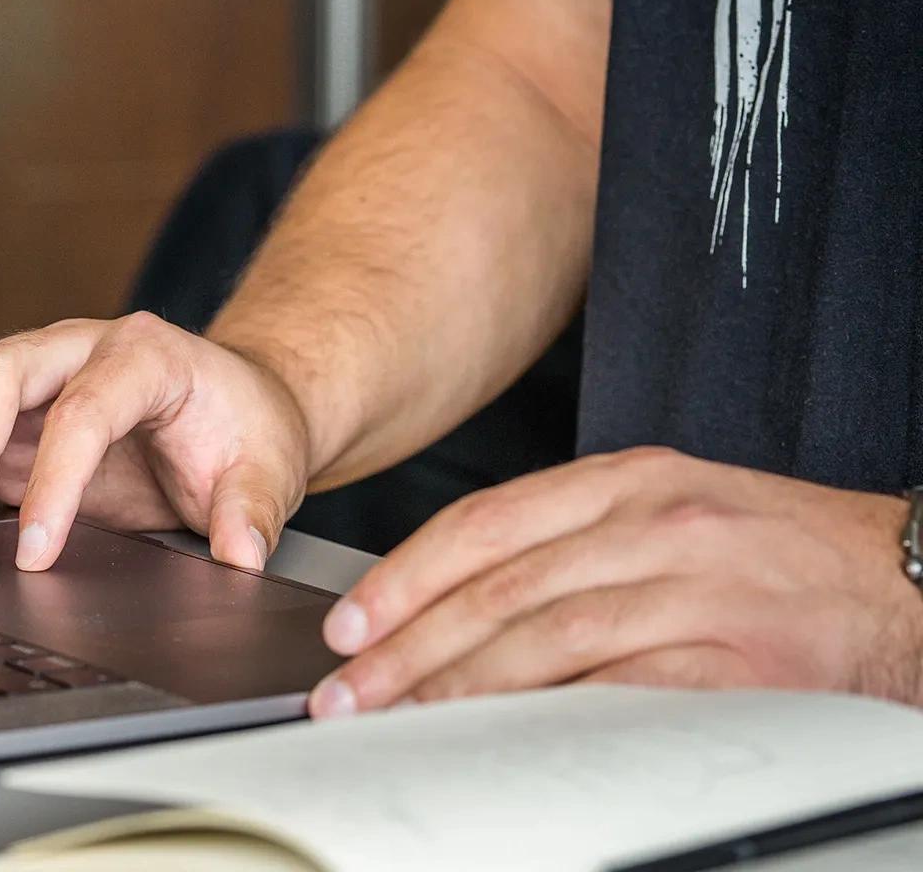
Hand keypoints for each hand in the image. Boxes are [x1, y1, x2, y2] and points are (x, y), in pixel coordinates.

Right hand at [0, 312, 315, 570]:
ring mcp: (35, 372)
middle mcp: (79, 349)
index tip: (38, 550)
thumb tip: (240, 554)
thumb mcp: (268, 470)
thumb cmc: (241, 428)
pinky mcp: (6, 404)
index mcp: (146, 356)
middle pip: (0, 373)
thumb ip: (251, 512)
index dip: (56, 481)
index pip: (86, 410)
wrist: (233, 401)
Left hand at [308, 446, 922, 716]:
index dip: (404, 576)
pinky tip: (496, 735)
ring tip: (400, 719)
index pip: (485, 523)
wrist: (898, 582)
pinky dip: (545, 716)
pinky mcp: (731, 660)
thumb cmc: (776, 551)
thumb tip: (454, 600)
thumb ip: (567, 542)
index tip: (350, 622)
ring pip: (544, 641)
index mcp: (628, 480)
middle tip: (349, 689)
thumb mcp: (667, 510)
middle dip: (407, 645)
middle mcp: (654, 526)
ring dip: (456, 688)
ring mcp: (694, 592)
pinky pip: (616, 692)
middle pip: (499, 588)